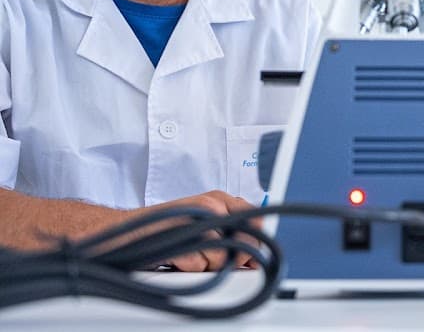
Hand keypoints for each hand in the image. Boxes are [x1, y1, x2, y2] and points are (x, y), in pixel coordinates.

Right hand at [137, 190, 258, 271]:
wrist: (123, 231)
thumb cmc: (165, 231)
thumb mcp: (202, 225)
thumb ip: (231, 236)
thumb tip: (254, 261)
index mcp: (218, 199)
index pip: (256, 218)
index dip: (253, 241)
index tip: (245, 254)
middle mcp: (210, 205)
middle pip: (244, 240)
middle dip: (234, 258)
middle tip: (212, 258)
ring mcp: (195, 218)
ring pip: (223, 256)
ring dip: (207, 265)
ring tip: (188, 255)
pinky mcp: (179, 235)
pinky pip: (200, 264)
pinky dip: (190, 268)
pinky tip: (176, 258)